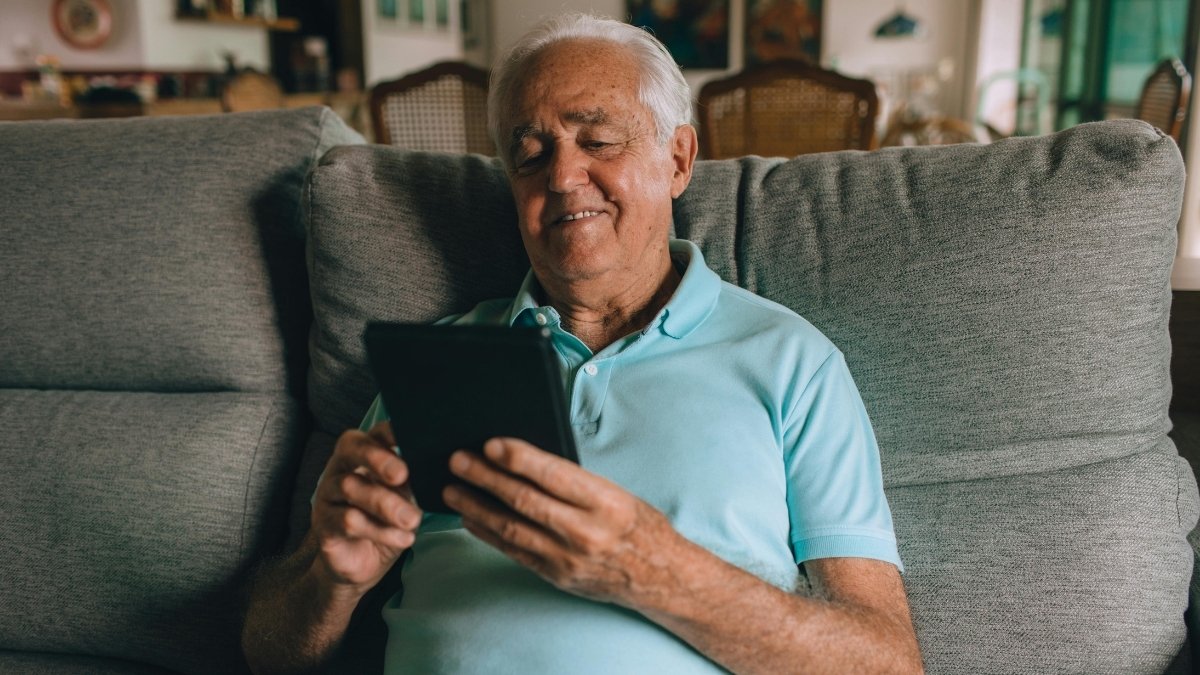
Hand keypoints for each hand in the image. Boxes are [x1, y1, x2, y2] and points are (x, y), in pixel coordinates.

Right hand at [309, 422, 422, 593]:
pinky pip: (348, 520)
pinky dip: (380, 530)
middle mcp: (342, 467)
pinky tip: (404, 538)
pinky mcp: (324, 523)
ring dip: (385, 504)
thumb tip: (434, 465)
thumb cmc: (385, 520)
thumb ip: (412, 479)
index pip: (373, 433)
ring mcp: (329, 493)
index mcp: (364, 455)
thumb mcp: (403, 497)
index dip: (389, 431)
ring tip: (412, 520)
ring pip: (350, 487)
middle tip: (402, 475)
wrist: (361, 562)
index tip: (411, 435)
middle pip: (351, 448)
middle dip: (377, 458)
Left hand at [443, 437, 684, 608]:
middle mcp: (585, 531)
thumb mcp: (616, 493)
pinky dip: (488, 533)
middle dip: (485, 478)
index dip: (519, 458)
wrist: (659, 577)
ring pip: (511, 528)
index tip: (490, 444)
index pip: (553, 475)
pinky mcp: (556, 575)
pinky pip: (513, 551)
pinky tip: (470, 518)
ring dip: (477, 506)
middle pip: (524, 500)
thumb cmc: (637, 526)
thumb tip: (524, 460)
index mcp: (605, 502)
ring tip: (453, 489)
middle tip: (458, 460)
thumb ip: (573, 481)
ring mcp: (567, 557)